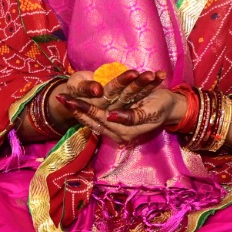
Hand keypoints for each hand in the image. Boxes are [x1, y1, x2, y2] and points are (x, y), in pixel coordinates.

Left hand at [57, 71, 181, 145]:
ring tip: (62, 100)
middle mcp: (118, 133)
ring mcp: (116, 129)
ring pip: (92, 119)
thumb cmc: (162, 107)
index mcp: (124, 132)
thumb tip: (111, 116)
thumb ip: (131, 117)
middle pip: (92, 120)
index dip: (84, 109)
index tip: (69, 100)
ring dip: (78, 109)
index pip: (99, 119)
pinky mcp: (116, 123)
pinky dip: (86, 111)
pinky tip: (76, 104)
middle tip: (60, 98)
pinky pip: (97, 118)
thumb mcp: (150, 111)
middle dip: (76, 109)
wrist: (171, 108)